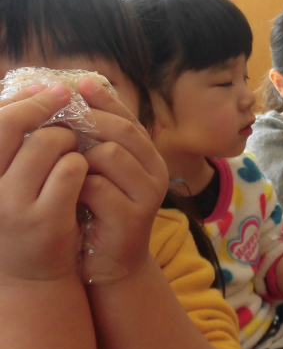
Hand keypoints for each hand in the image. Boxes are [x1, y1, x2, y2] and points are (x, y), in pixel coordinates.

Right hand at [0, 84, 88, 282]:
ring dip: (68, 139)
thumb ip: (14, 143)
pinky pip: (72, 168)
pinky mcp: (44, 219)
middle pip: (11, 126)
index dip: (17, 98)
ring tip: (71, 149)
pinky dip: (82, 163)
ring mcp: (10, 206)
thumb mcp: (5, 179)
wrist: (30, 274)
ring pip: (48, 142)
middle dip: (43, 105)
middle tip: (66, 96)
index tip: (44, 86)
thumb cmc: (20, 214)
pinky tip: (82, 172)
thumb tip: (35, 88)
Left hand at [75, 79, 168, 283]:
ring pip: (110, 154)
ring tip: (65, 167)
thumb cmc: (101, 212)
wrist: (112, 265)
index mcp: (150, 156)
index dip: (106, 100)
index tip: (79, 83)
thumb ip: (99, 141)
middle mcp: (157, 171)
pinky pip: (97, 187)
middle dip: (88, 121)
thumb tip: (81, 94)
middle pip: (122, 131)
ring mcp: (148, 195)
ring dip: (80, 157)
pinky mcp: (133, 219)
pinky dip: (77, 187)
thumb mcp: (104, 173)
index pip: (130, 117)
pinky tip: (68, 195)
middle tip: (57, 119)